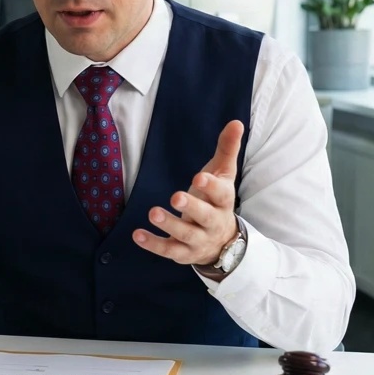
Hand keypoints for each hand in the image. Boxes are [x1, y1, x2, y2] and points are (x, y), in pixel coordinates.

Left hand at [133, 120, 243, 268]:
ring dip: (169, 224)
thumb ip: (226, 149)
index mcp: (223, 201)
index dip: (211, 186)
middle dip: (191, 207)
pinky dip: (153, 244)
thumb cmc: (216, 200)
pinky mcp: (182, 252)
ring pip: (185, 235)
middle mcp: (213, 222)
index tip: (199, 177)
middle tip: (175, 196)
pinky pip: (168, 249)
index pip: (221, 194)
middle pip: (205, 216)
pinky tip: (137, 234)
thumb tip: (236, 122)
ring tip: (153, 212)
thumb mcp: (223, 175)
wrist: (222, 242)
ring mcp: (198, 240)